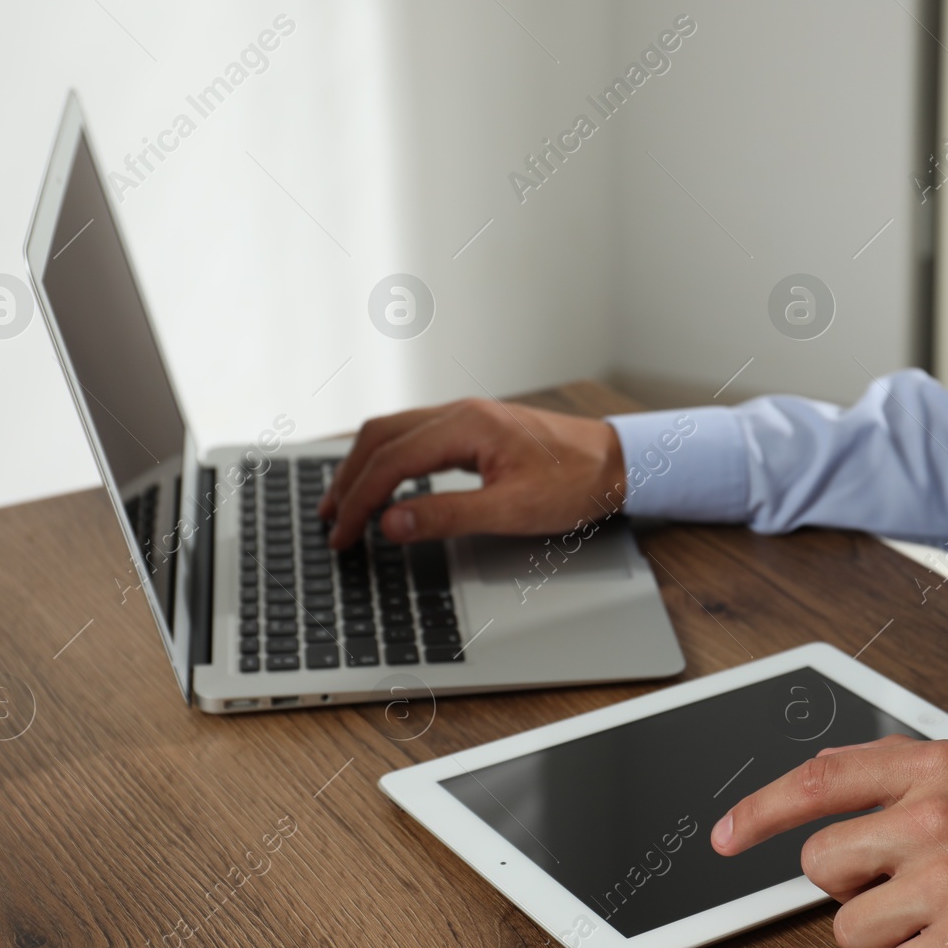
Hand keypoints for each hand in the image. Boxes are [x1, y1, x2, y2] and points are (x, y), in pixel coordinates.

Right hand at [318, 398, 625, 548]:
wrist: (617, 463)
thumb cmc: (574, 484)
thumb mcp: (511, 511)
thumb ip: (447, 516)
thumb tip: (391, 523)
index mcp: (466, 427)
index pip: (390, 462)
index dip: (358, 501)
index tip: (341, 534)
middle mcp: (460, 413)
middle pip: (380, 437)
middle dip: (348, 479)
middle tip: (329, 520)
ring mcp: (466, 417)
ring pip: (394, 432)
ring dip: (364, 466)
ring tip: (344, 503)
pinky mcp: (474, 428)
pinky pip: (415, 437)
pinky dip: (388, 460)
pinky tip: (385, 485)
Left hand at [711, 736, 947, 947]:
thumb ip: (895, 779)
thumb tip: (813, 789)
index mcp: (933, 767)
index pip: (818, 779)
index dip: (758, 810)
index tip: (725, 835)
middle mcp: (934, 817)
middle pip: (820, 865)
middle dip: (850, 888)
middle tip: (903, 889)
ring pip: (849, 930)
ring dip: (887, 937)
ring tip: (944, 920)